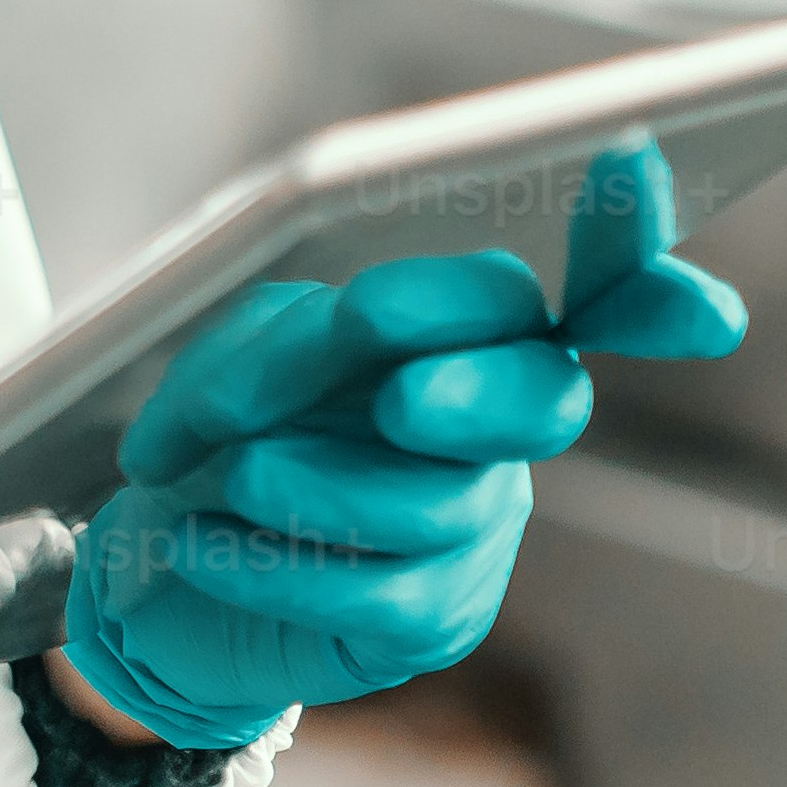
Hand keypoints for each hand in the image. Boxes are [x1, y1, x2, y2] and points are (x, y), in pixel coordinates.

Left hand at [57, 137, 747, 753]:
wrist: (152, 566)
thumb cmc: (219, 435)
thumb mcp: (241, 352)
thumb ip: (300, 332)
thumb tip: (357, 329)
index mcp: (473, 331)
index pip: (581, 283)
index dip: (624, 239)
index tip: (634, 167)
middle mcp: (502, 420)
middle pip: (544, 396)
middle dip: (479, 391)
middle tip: (403, 400)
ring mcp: (481, 525)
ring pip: (447, 503)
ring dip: (320, 483)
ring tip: (233, 474)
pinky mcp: (438, 619)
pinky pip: (380, 592)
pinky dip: (270, 563)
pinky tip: (200, 543)